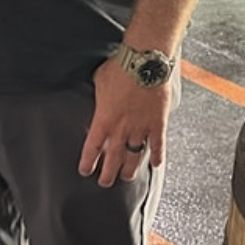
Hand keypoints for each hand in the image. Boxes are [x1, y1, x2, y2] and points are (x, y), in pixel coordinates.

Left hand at [78, 56, 171, 187]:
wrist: (144, 62)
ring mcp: (141, 128)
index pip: (92, 148)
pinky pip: (158, 145)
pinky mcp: (158, 123)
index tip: (86, 171)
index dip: (88, 163)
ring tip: (126, 177)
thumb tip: (99, 94)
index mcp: (103, 119)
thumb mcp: (100, 80)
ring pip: (134, 156)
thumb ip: (99, 94)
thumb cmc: (121, 67)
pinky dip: (157, 156)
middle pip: (113, 159)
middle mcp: (121, 129)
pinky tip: (155, 165)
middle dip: (108, 174)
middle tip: (105, 182)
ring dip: (129, 170)